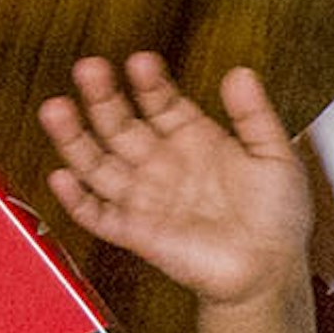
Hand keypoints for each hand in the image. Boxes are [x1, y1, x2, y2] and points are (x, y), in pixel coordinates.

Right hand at [38, 54, 315, 308]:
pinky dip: (77, 200)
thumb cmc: (276, 217)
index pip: (160, 102)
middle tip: (89, 68)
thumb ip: (254, 115)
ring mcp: (146, 197)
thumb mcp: (275, 156)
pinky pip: (99, 216)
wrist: (270, 270)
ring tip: (57, 109)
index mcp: (193, 139)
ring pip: (98, 164)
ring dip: (75, 138)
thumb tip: (240, 73)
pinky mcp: (137, 233)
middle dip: (103, 97)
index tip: (141, 62)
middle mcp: (162, 164)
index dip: (149, 82)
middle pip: (120, 124)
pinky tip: (61, 177)